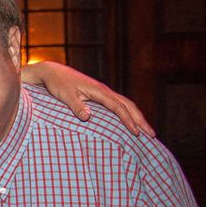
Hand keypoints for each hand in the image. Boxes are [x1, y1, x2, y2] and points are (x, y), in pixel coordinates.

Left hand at [21, 61, 154, 135]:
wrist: (53, 72)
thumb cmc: (58, 84)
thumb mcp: (65, 95)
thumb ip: (76, 106)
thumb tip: (88, 117)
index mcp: (99, 91)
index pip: (118, 107)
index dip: (128, 120)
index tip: (136, 133)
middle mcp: (104, 91)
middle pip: (128, 105)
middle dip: (140, 120)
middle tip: (152, 135)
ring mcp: (103, 92)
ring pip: (126, 104)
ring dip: (137, 117)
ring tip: (146, 131)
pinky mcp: (99, 95)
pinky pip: (118, 105)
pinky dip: (127, 113)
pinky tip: (130, 122)